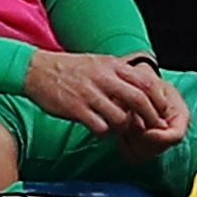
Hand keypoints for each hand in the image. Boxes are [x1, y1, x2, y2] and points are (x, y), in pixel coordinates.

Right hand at [25, 49, 185, 142]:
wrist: (34, 69)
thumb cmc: (69, 68)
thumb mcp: (98, 63)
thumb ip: (120, 74)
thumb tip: (145, 88)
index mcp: (111, 66)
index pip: (147, 83)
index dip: (159, 101)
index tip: (162, 112)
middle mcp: (102, 78)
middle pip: (138, 100)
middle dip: (150, 118)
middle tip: (152, 128)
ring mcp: (88, 93)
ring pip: (121, 117)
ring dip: (125, 127)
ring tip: (121, 128)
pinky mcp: (75, 108)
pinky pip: (100, 127)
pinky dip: (106, 133)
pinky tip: (102, 130)